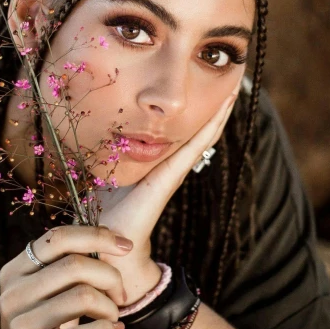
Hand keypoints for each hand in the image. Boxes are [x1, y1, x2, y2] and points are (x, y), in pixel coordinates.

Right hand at [0, 225, 133, 328]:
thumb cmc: (45, 326)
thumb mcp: (45, 291)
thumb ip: (66, 262)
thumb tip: (110, 236)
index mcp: (14, 271)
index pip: (58, 237)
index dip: (97, 236)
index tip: (125, 245)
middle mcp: (13, 295)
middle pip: (75, 265)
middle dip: (109, 275)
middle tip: (120, 293)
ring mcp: (22, 326)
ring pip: (83, 296)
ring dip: (110, 306)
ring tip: (113, 314)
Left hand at [96, 75, 243, 305]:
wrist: (109, 246)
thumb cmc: (104, 213)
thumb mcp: (108, 175)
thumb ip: (109, 158)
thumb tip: (98, 139)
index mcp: (158, 165)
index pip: (183, 134)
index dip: (196, 114)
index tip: (206, 89)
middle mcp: (171, 167)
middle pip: (199, 133)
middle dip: (213, 110)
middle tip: (229, 82)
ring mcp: (174, 172)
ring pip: (202, 137)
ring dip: (217, 115)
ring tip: (231, 92)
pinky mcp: (169, 177)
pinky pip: (193, 147)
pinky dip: (208, 128)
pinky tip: (219, 111)